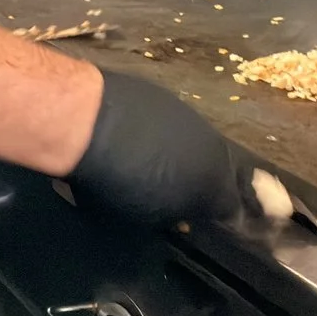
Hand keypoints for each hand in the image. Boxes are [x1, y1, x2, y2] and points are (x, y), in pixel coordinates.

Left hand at [64, 71, 246, 228]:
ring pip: (197, 143)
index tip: (203, 219)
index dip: (219, 216)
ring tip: (151, 164)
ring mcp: (191, 117)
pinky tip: (136, 137)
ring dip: (182, 155)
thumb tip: (176, 216)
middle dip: (203, 184)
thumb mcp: (140, 221)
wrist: (84, 119)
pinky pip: (172, 122)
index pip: (233, 208)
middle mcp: (212, 148)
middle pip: (220, 171)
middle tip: (177, 192)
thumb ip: (169, 218)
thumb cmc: (112, 181)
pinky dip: (161, 132)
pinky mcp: (166, 95)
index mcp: (213, 185)